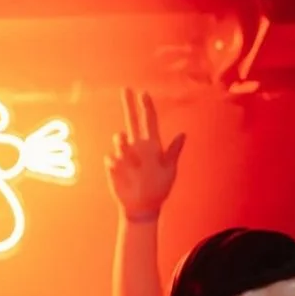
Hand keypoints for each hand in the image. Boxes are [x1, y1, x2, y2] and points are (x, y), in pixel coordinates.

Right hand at [105, 89, 185, 219]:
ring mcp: (124, 155)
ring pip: (120, 139)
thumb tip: (183, 134)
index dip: (146, 107)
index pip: (148, 122)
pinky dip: (115, 162)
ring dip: (122, 144)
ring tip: (127, 156)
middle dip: (128, 105)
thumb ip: (172, 152)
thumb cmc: (158, 189)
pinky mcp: (113, 165)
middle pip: (131, 121)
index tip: (143, 93)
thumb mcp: (169, 171)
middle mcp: (137, 146)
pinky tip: (120, 172)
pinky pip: (111, 157)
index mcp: (152, 146)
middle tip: (126, 89)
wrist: (141, 206)